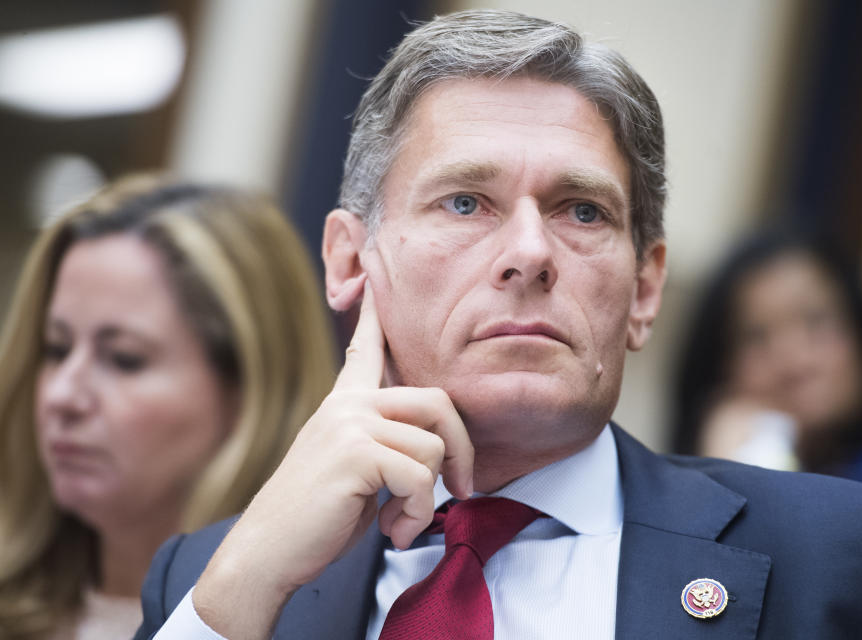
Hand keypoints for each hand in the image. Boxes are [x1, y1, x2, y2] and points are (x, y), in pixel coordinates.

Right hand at [193, 281, 473, 638]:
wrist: (265, 555)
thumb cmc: (314, 520)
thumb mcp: (351, 470)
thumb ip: (383, 445)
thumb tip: (438, 451)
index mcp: (342, 405)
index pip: (364, 351)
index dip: (374, 318)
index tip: (372, 278)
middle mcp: (347, 405)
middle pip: (438, 403)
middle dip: (462, 451)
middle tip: (461, 489)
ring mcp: (350, 424)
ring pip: (433, 449)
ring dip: (429, 499)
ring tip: (400, 521)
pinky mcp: (356, 453)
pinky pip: (421, 478)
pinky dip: (418, 514)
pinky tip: (393, 531)